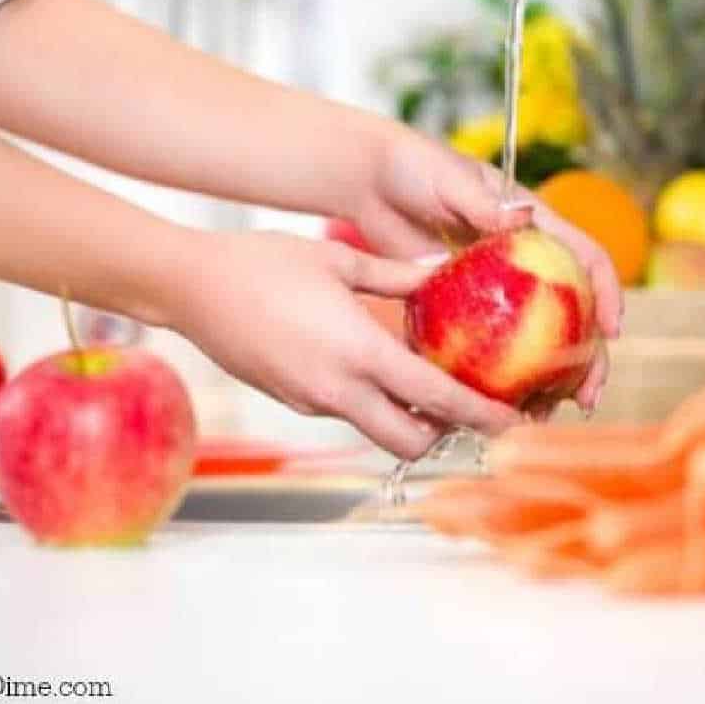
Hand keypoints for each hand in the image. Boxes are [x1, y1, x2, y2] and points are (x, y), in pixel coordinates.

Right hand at [169, 230, 522, 459]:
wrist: (188, 289)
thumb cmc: (260, 264)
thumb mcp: (338, 261)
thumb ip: (396, 276)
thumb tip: (440, 272)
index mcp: (358, 352)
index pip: (437, 398)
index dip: (482, 415)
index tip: (516, 422)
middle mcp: (338, 390)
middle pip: (411, 441)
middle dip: (446, 434)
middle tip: (471, 408)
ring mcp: (312, 402)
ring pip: (378, 430)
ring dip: (408, 419)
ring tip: (427, 384)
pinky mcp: (294, 401)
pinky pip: (348, 412)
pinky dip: (372, 402)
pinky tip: (375, 367)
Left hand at [347, 130, 623, 413]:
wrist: (369, 183)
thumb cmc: (411, 168)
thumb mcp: (448, 180)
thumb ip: (481, 201)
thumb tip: (521, 217)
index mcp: (533, 225)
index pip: (585, 258)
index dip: (606, 293)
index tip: (612, 329)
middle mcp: (524, 261)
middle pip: (571, 314)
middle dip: (587, 358)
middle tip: (586, 396)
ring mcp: (496, 289)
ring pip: (535, 340)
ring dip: (547, 380)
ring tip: (543, 413)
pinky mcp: (465, 308)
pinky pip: (490, 347)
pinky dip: (497, 379)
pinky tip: (496, 408)